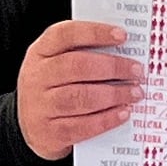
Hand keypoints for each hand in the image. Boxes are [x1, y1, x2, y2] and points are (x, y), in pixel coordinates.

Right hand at [16, 19, 143, 158]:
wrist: (29, 127)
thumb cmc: (53, 89)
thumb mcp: (56, 64)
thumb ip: (82, 54)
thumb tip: (123, 50)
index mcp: (40, 52)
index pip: (64, 35)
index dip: (94, 33)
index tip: (122, 35)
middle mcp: (37, 77)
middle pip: (76, 66)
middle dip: (112, 67)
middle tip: (137, 71)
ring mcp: (40, 106)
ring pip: (80, 97)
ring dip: (113, 94)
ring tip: (135, 92)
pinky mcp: (50, 133)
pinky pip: (82, 125)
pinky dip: (106, 119)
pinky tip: (123, 113)